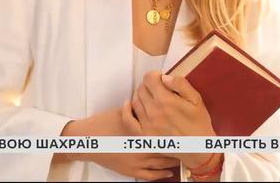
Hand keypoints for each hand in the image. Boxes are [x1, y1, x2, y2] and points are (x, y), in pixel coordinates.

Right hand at [56, 105, 180, 179]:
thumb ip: (141, 110)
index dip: (179, 131)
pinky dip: (162, 174)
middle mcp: (142, 146)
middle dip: (180, 147)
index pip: (166, 131)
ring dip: (174, 160)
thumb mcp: (124, 111)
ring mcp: (137, 160)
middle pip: (168, 148)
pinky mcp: (131, 170)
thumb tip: (157, 104)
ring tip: (183, 155)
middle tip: (191, 144)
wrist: (88, 138)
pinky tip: (170, 171)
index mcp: (142, 129)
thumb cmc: (105, 122)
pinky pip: (151, 176)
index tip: (189, 130)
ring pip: (162, 163)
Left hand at [124, 71, 216, 167]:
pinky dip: (126, 110)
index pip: (149, 78)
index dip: (154, 75)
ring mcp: (147, 124)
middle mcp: (154, 111)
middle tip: (157, 89)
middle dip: (148, 85)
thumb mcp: (196, 99)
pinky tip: (129, 105)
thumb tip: (164, 78)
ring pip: (135, 100)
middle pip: (141, 88)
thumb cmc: (198, 123)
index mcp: (166, 100)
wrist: (198, 148)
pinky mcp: (144, 135)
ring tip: (150, 98)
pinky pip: (128, 119)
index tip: (160, 79)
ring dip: (140, 96)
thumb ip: (180, 84)